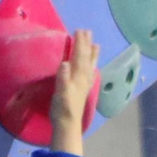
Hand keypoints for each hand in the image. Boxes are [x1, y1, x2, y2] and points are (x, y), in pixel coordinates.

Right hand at [49, 28, 99, 156]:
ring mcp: (84, 85)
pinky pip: (90, 76)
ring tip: (96, 45)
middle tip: (87, 31)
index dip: (79, 43)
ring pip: (90, 66)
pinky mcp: (83, 92)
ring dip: (92, 55)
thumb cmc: (62, 108)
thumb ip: (63, 77)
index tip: (78, 30)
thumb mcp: (60, 92)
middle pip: (86, 58)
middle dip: (86, 45)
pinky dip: (92, 69)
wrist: (68, 125)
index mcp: (77, 76)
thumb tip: (65, 63)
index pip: (79, 55)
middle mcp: (83, 78)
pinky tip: (93, 69)